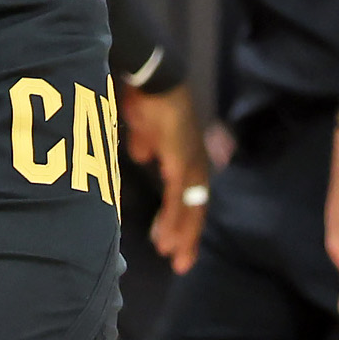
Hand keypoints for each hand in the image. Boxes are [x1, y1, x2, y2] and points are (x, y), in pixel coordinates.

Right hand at [119, 81, 207, 274]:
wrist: (151, 76)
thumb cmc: (145, 96)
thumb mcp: (143, 127)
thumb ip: (145, 143)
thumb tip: (142, 155)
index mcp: (185, 154)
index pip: (189, 194)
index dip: (181, 218)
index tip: (169, 241)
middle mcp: (193, 160)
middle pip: (196, 205)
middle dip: (187, 235)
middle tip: (179, 263)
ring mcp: (190, 160)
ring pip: (191, 206)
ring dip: (182, 232)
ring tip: (172, 256)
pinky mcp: (181, 159)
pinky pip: (180, 196)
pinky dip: (176, 218)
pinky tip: (169, 236)